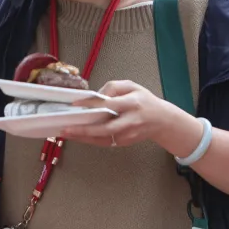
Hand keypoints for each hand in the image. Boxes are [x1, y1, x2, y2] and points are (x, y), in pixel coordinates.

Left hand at [62, 80, 184, 147]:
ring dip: (84, 137)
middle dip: (85, 130)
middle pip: (106, 128)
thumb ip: (113, 87)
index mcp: (133, 103)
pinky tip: (78, 135)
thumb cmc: (144, 101)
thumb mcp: (132, 86)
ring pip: (103, 138)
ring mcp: (128, 134)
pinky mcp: (125, 142)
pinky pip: (105, 142)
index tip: (75, 104)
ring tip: (66, 133)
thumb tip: (94, 95)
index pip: (109, 104)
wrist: (162, 120)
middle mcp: (131, 121)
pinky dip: (90, 139)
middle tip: (66, 128)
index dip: (92, 104)